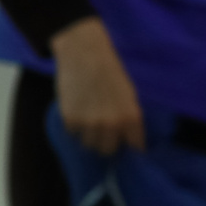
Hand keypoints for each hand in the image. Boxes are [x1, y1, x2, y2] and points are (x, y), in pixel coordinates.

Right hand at [52, 17, 144, 154]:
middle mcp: (111, 125)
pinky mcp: (70, 120)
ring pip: (89, 144)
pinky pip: (73, 133)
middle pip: (108, 150)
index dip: (129, 145)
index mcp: (131, 118)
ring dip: (88, 136)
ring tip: (88, 119)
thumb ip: (130, 118)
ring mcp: (90, 124)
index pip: (134, 146)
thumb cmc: (110, 72)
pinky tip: (77, 110)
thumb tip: (131, 140)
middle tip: (102, 132)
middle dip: (106, 143)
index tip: (125, 143)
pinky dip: (74, 126)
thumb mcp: (129, 95)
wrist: (84, 54)